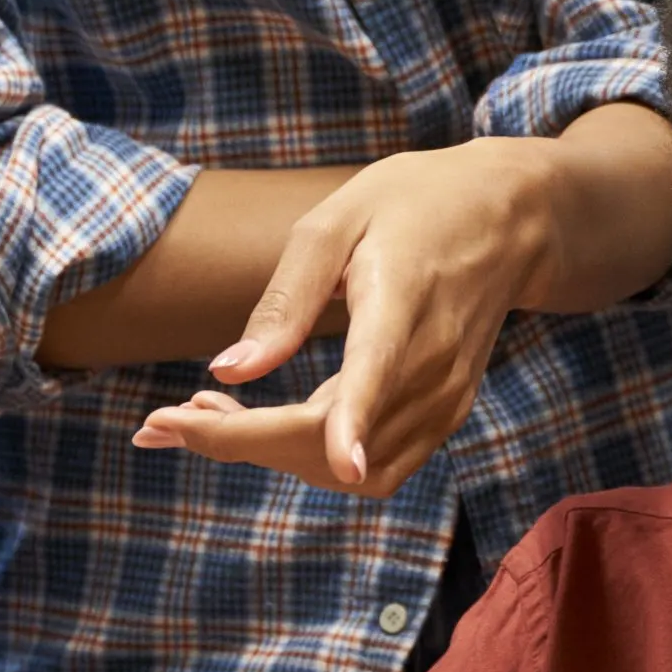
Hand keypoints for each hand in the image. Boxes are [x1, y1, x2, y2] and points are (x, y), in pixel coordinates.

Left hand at [130, 137, 566, 498]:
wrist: (512, 217)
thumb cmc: (414, 203)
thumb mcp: (338, 219)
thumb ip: (286, 299)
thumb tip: (229, 369)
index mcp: (402, 299)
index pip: (379, 370)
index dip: (352, 421)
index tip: (338, 462)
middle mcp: (432, 361)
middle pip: (337, 438)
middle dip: (241, 443)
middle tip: (159, 423)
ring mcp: (445, 396)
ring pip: (353, 469)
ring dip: (271, 457)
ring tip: (202, 416)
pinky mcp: (444, 413)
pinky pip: (375, 464)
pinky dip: (310, 458)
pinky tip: (261, 423)